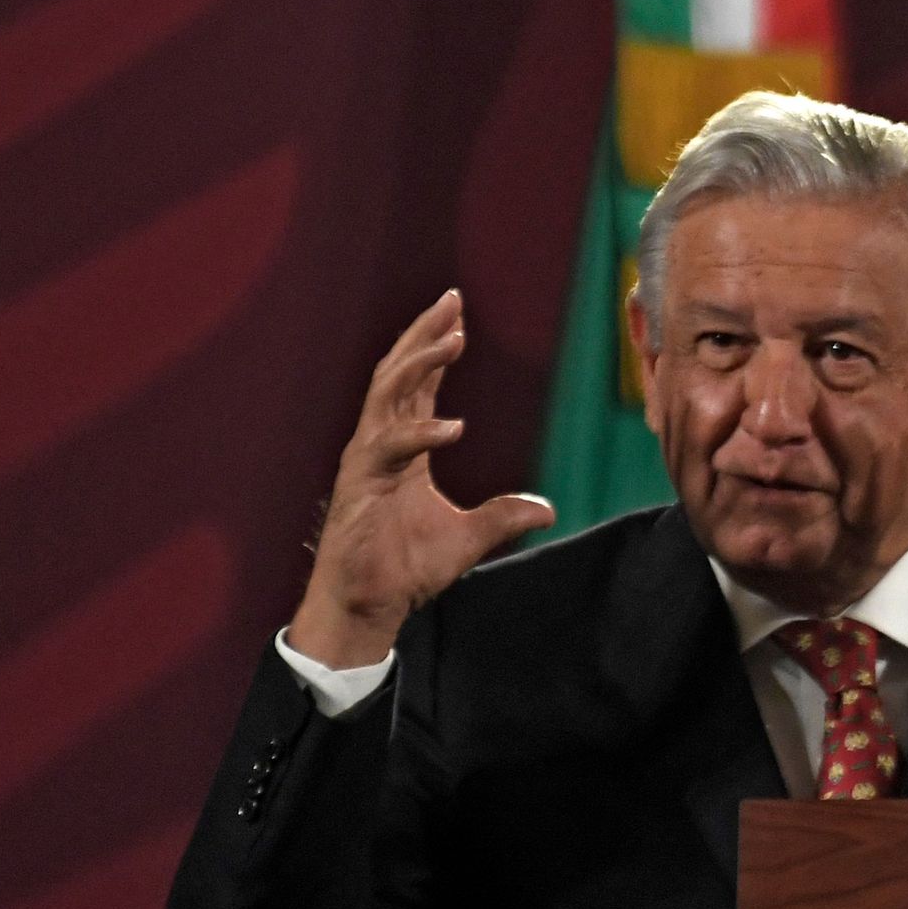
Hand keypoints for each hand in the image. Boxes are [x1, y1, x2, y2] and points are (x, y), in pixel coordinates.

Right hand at [288, 290, 554, 666]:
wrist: (367, 606)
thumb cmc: (404, 570)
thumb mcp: (469, 538)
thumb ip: (503, 517)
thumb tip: (548, 509)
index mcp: (402, 448)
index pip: (417, 385)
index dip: (435, 349)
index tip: (458, 316)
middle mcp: (380, 444)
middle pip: (398, 373)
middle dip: (424, 335)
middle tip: (451, 302)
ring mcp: (366, 461)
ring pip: (387, 395)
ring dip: (419, 364)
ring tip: (453, 340)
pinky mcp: (359, 485)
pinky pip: (389, 447)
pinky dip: (419, 433)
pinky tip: (451, 427)